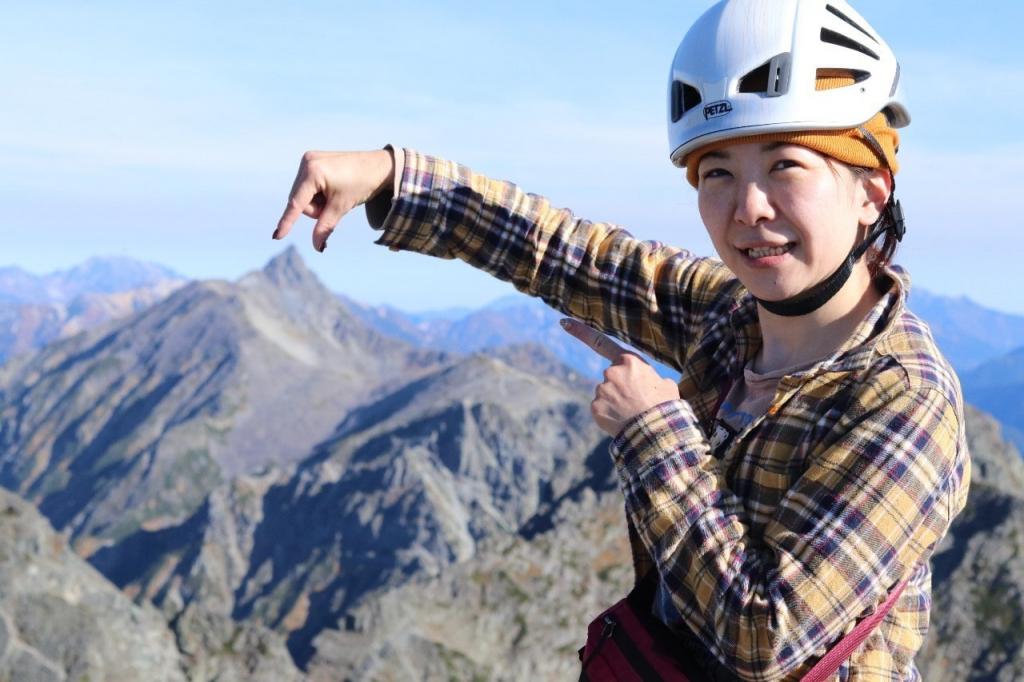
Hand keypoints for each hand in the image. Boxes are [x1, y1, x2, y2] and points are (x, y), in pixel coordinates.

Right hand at [273, 149, 394, 251]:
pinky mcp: (312, 160)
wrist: (377, 167)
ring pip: (303, 196)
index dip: (287, 222)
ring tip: (335, 193)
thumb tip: (317, 247)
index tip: (276, 236)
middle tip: (335, 203)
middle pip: (300, 201)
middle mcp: (307, 162)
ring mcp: (308, 159)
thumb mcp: (342, 207)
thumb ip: (325, 227)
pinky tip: (331, 188)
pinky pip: (307, 186)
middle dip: (316, 209)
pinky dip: (318, 193)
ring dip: (317, 202)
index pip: (297, 203)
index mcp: (313, 172)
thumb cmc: (362, 184)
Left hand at [561, 319, 679, 436]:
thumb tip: (650, 383)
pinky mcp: (595, 407)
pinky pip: (601, 409)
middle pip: (611, 378)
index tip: (564, 323)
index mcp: (629, 361)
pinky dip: (609, 415)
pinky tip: (622, 421)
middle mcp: (611, 372)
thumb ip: (651, 378)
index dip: (580, 331)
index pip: (601, 343)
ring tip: (633, 414)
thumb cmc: (664, 407)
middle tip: (636, 402)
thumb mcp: (666, 385)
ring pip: (605, 394)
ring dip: (615, 403)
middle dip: (620, 388)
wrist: (656, 431)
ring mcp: (601, 389)